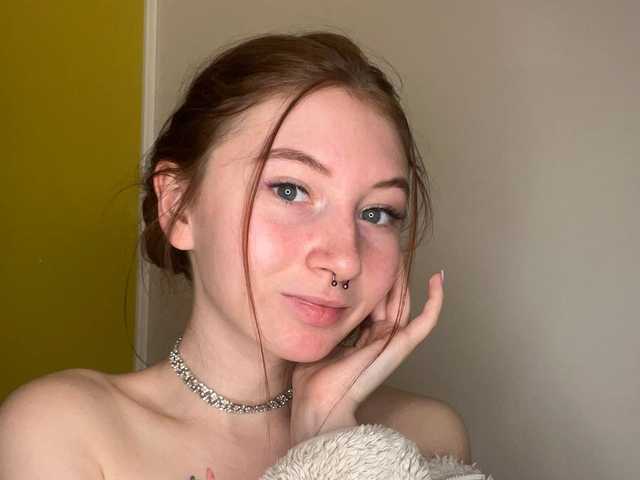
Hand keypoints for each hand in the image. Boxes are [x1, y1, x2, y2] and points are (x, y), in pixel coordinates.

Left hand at [288, 267, 443, 445]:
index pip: (376, 300)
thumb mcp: (316, 336)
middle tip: (388, 244)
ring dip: (405, 276)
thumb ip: (323, 319)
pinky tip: (438, 278)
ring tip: (401, 252)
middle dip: (391, 272)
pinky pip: (424, 322)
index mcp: (363, 338)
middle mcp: (381, 338)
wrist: (315, 402)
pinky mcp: (399, 347)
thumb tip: (314, 294)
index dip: (376, 276)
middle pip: (392, 297)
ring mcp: (392, 343)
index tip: (371, 253)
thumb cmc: (311, 378)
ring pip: (405, 302)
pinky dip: (435, 301)